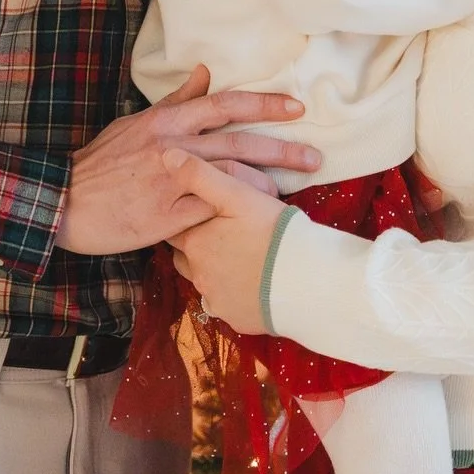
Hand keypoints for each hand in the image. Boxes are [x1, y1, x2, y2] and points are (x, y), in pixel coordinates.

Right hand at [56, 65, 318, 255]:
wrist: (65, 201)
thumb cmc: (102, 162)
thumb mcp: (136, 122)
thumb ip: (177, 99)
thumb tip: (205, 71)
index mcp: (168, 120)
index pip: (225, 104)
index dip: (265, 104)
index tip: (297, 108)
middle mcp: (174, 145)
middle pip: (240, 141)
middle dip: (283, 148)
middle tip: (315, 156)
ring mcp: (171, 180)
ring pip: (232, 175)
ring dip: (266, 181)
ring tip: (290, 189)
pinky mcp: (167, 215)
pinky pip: (212, 208)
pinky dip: (236, 207)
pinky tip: (256, 213)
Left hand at [167, 152, 288, 332]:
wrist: (307, 280)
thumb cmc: (272, 232)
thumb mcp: (238, 195)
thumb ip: (201, 175)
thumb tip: (166, 155)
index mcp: (195, 242)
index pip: (175, 229)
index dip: (187, 219)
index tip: (201, 213)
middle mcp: (198, 274)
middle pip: (185, 257)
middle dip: (197, 246)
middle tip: (223, 233)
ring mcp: (216, 299)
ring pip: (205, 281)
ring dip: (214, 270)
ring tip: (239, 257)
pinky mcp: (235, 319)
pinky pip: (226, 303)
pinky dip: (233, 293)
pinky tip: (252, 282)